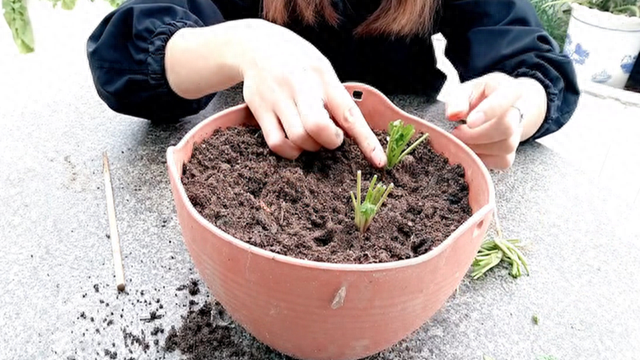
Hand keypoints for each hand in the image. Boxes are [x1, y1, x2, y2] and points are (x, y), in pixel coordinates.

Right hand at [236, 20, 386, 166]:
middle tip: (332, 137)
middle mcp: (299, 86)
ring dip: (311, 147)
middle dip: (330, 141)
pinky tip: (294, 143)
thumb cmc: (298, 62)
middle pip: (318, 128)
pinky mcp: (259, 110)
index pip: (348, 112)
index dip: (366, 140)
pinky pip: (278, 143)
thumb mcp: (322, 69)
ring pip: (298, 139)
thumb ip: (335, 97)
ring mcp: (277, 99)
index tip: (379, 161)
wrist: (256, 45)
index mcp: (322, 76)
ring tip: (311, 135)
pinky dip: (291, 151)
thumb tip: (351, 133)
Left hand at [445, 72, 544, 169]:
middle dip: (476, 135)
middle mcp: (519, 111)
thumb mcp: (466, 90)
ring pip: (505, 146)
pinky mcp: (512, 152)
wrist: (499, 106)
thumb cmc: (480, 97)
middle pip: (507, 127)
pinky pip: (502, 161)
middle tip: (457, 132)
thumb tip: (453, 114)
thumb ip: (457, 99)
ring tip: (462, 140)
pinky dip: (483, 159)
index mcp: (510, 90)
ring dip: (477, 148)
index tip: (469, 122)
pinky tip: (471, 149)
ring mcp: (518, 133)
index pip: (503, 100)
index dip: (487, 112)